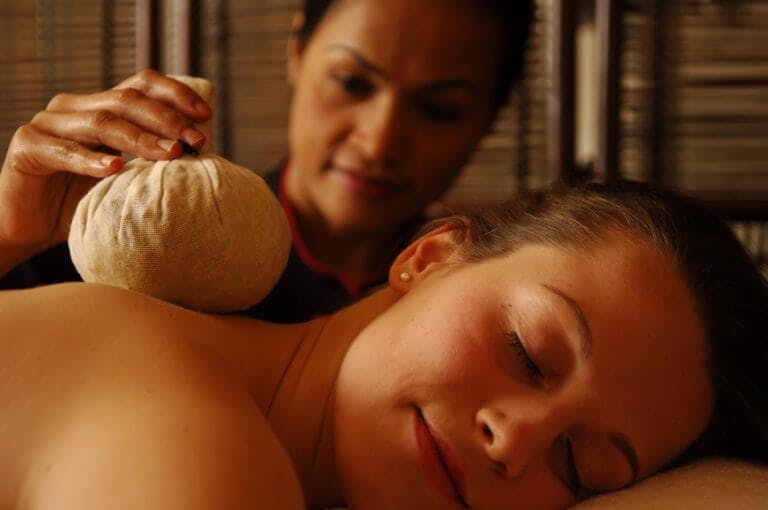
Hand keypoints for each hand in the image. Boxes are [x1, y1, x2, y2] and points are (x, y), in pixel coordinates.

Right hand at [0, 69, 211, 257]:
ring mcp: (48, 124)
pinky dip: (91, 160)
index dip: (175, 95)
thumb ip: (153, 157)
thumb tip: (203, 149)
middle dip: (167, 120)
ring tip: (171, 154)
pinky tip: (115, 169)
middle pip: (126, 100)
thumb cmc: (84, 202)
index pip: (141, 85)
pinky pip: (63, 150)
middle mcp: (74, 107)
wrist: (31, 228)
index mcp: (100, 106)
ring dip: (141, 139)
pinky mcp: (27, 148)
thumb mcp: (127, 176)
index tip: (206, 116)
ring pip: (101, 122)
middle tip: (196, 141)